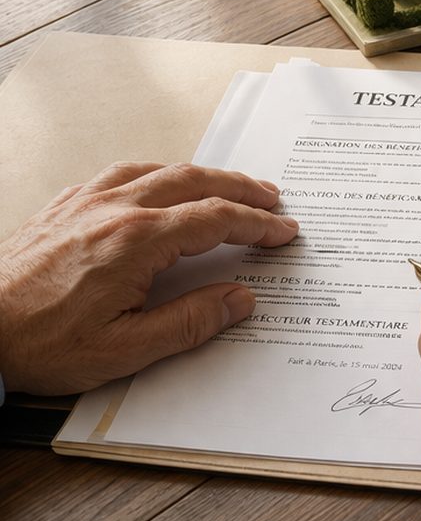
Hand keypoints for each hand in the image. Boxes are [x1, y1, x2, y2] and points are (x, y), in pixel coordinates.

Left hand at [0, 162, 298, 394]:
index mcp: (137, 241)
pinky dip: (156, 172)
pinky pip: (120, 173)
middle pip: (195, 181)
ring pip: (159, 169)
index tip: (284, 231)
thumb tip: (239, 300)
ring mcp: (86, 203)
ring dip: (202, 174)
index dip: (257, 225)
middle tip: (273, 198)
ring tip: (228, 185)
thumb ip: (189, 322)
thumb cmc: (37, 343)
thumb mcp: (122, 350)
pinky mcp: (62, 207)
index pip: (216, 220)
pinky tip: (159, 182)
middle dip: (241, 188)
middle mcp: (114, 209)